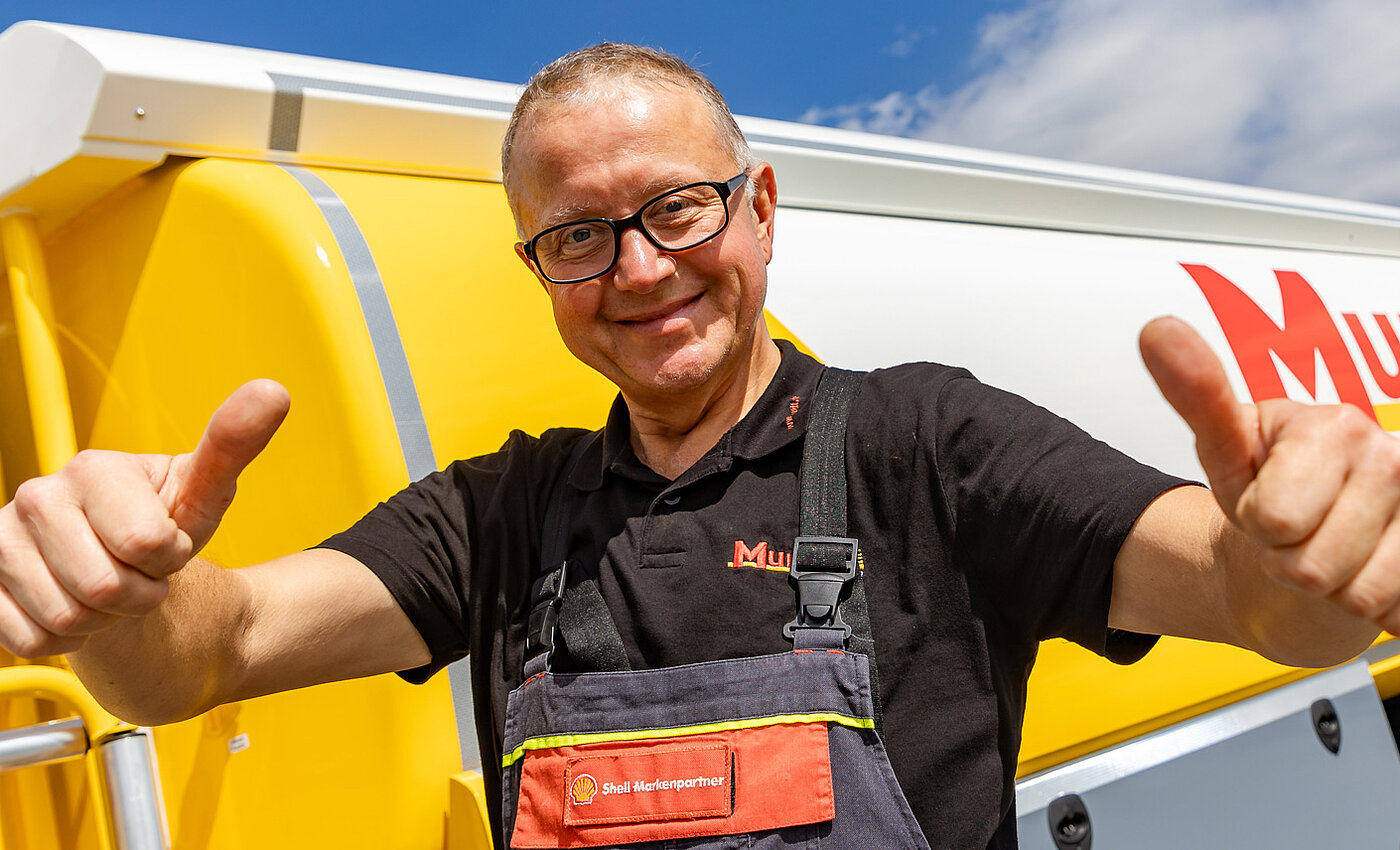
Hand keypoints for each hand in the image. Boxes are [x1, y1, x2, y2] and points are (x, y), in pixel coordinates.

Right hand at [0, 380, 289, 656]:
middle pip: (102, 589)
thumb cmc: (164, 522)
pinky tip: (72, 605)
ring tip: (108, 587)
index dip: (167, 559)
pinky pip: (29, 639)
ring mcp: (0, 541)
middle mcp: (36, 496)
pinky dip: (63, 640)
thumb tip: (274, 391)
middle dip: (137, 596)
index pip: (145, 545)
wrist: (120, 562)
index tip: (166, 544)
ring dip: (101, 620)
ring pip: (65, 619)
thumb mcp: (204, 491)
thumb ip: (233, 445)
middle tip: (138, 573)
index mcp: (93, 469)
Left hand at [1141, 317, 1399, 631]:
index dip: (1256, 523)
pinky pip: (1395, 616)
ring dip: (1330, 589)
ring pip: (1357, 598)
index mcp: (1337, 426)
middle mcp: (1396, 459)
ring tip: (1328, 551)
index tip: (1265, 502)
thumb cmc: (1268, 489)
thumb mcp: (1225, 449)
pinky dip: (1370, 608)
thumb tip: (1157, 330)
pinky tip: (1366, 572)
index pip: (1273, 519)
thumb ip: (1197, 395)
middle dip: (1290, 561)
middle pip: (1312, 566)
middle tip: (1295, 533)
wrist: (1311, 537)